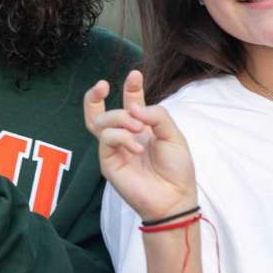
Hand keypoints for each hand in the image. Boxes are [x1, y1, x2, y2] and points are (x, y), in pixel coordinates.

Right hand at [84, 70, 196, 221]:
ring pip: (100, 122)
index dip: (130, 87)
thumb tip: (133, 107)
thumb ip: (156, 115)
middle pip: (99, 112)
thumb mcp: (173, 134)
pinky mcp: (108, 162)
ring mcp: (114, 149)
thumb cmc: (176, 169)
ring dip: (119, 118)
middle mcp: (125, 136)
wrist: (174, 197)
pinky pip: (106, 139)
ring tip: (138, 128)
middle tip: (103, 85)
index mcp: (142, 127)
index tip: (135, 75)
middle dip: (95, 95)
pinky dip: (122, 137)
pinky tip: (137, 147)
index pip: (130, 102)